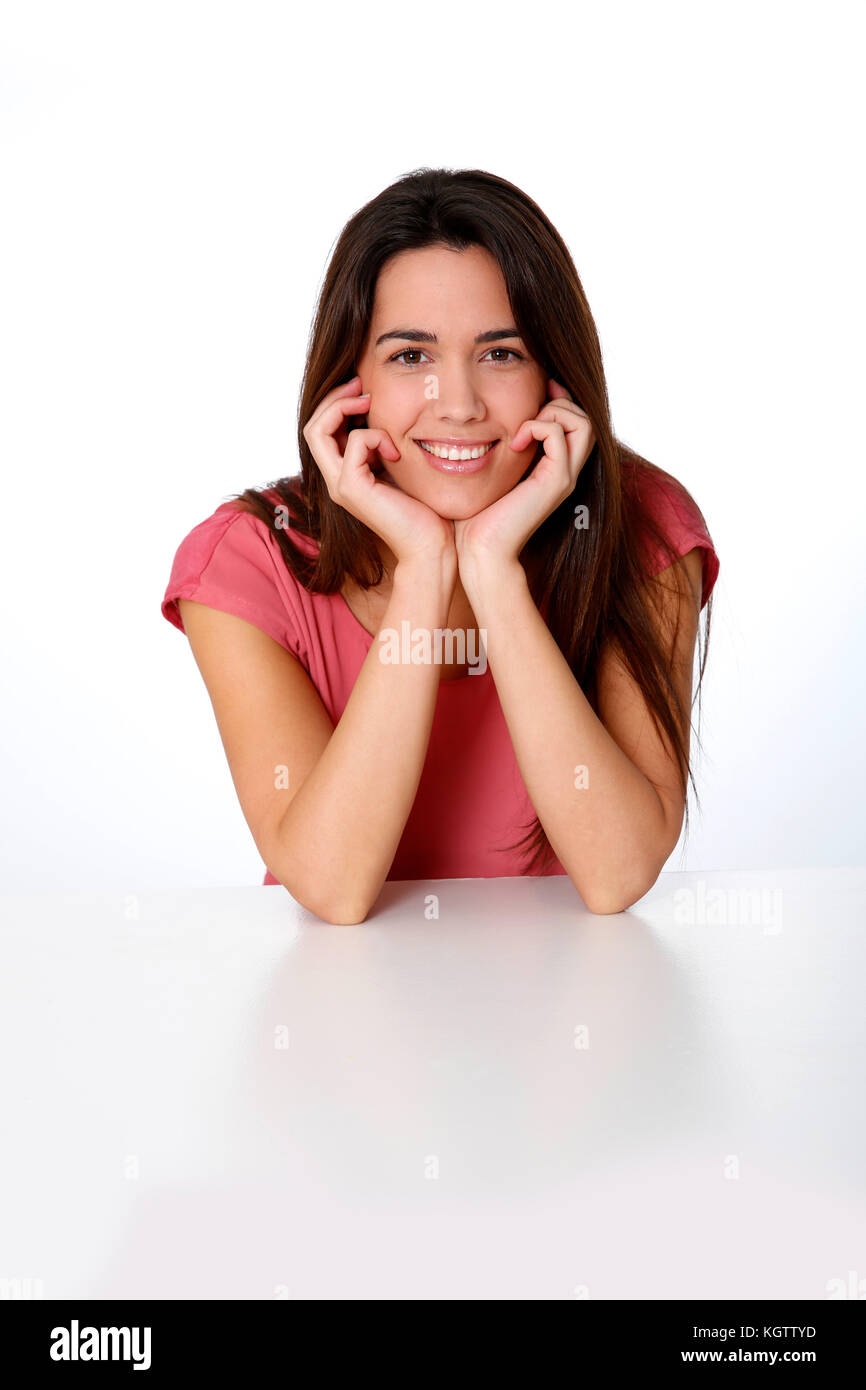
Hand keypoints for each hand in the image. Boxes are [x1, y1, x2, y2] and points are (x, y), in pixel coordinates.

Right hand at [303, 377, 456, 566]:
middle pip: (312, 426)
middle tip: (361, 384)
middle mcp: (336, 480)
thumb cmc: (425, 508)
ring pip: (318, 430)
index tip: (363, 389)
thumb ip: (386, 444)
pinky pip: (355, 442)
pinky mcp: (351, 489)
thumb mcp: (401, 466)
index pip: (322, 430)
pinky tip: (397, 453)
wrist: (432, 544)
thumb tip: (384, 413)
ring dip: (344, 408)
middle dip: (334, 398)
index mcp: (346, 474)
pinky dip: (376, 436)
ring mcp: (340, 485)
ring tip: (369, 402)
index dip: (337, 404)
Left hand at [453, 378, 594, 582]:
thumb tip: (484, 424)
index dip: (557, 400)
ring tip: (522, 430)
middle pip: (585, 418)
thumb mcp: (489, 473)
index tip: (532, 395)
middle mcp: (565, 472)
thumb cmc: (476, 517)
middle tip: (526, 414)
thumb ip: (498, 448)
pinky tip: (514, 443)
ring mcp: (564, 477)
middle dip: (558, 403)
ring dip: (552, 412)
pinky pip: (558, 434)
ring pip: (583, 422)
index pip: (574, 422)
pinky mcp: (556, 482)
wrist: (480, 551)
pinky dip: (536, 427)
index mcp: (553, 469)